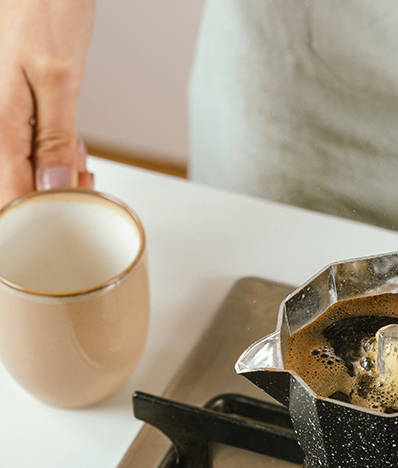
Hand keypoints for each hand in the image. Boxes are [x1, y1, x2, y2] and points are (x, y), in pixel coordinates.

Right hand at [0, 0, 95, 208]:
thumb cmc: (44, 9)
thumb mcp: (58, 77)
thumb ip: (54, 136)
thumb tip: (52, 187)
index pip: (11, 191)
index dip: (42, 213)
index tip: (72, 215)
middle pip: (20, 183)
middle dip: (58, 192)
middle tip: (86, 177)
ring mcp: (6, 118)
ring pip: (29, 168)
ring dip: (61, 174)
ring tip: (81, 158)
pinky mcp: (18, 112)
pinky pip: (34, 148)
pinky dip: (59, 154)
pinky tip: (73, 147)